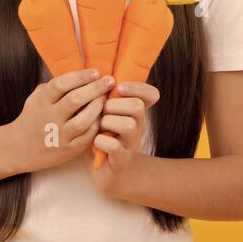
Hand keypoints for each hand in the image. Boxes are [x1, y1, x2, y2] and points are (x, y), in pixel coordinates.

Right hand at [5, 68, 114, 173]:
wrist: (20, 148)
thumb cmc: (34, 118)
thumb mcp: (36, 98)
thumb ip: (53, 87)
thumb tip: (80, 73)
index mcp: (42, 101)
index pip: (61, 84)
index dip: (80, 76)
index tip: (96, 72)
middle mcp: (49, 118)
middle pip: (75, 100)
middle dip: (95, 88)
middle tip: (109, 80)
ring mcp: (59, 135)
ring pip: (83, 120)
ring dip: (97, 107)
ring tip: (106, 98)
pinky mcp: (67, 150)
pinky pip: (86, 136)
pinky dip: (96, 125)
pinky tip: (102, 117)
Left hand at [89, 80, 159, 194]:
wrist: (108, 172)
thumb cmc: (103, 135)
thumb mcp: (107, 113)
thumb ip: (105, 96)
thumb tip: (90, 70)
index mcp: (135, 111)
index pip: (151, 94)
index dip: (138, 87)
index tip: (119, 87)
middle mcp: (138, 125)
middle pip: (137, 106)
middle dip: (114, 105)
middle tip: (102, 111)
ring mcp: (132, 143)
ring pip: (129, 124)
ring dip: (108, 122)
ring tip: (99, 126)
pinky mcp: (122, 160)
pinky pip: (115, 146)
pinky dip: (102, 141)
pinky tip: (96, 142)